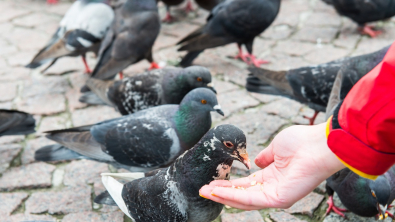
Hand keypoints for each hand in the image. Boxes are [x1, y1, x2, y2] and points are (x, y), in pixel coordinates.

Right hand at [199, 123, 344, 209]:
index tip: (211, 183)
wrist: (318, 144)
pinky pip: (251, 199)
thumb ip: (265, 157)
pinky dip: (233, 196)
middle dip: (220, 193)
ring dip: (223, 196)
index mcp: (271, 177)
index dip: (227, 185)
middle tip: (203, 190)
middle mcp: (272, 188)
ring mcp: (275, 195)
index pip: (244, 185)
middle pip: (241, 195)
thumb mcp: (276, 148)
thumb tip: (255, 162)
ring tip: (205, 192)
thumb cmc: (301, 142)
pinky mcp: (278, 199)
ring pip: (243, 200)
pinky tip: (218, 192)